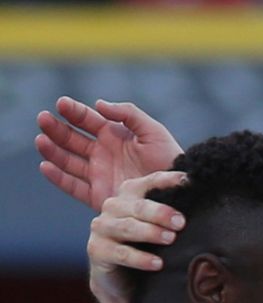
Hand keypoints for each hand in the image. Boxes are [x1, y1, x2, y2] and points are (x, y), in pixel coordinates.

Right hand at [36, 97, 182, 211]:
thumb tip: (99, 104)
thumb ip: (128, 113)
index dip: (74, 111)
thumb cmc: (169, 159)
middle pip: (72, 139)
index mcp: (114, 136)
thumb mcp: (152, 131)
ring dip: (52, 150)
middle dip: (56, 129)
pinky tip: (46, 166)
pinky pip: (73, 186)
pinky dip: (58, 177)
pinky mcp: (98, 195)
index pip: (87, 120)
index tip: (61, 103)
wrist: (177, 190)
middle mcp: (102, 154)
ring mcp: (98, 174)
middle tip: (43, 119)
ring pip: (68, 160)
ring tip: (41, 140)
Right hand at [88, 170, 187, 302]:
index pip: (149, 182)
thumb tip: (198, 196)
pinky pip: (121, 253)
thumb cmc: (147, 247)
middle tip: (180, 223)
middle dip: (161, 213)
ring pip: (128, 227)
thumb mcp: (161, 227)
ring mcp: (102, 227)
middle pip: (138, 206)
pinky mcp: (96, 249)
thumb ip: (174, 212)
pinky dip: (140, 258)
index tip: (188, 181)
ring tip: (170, 239)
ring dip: (150, 232)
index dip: (167, 180)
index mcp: (129, 195)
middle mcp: (113, 207)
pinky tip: (157, 264)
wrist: (123, 281)